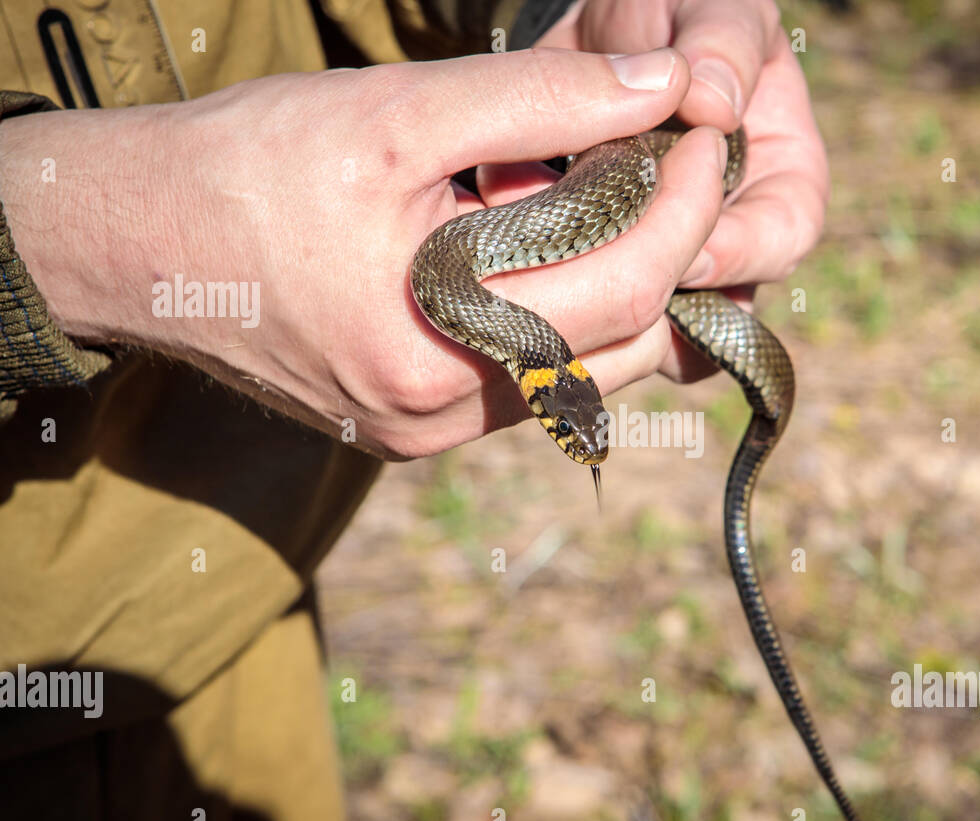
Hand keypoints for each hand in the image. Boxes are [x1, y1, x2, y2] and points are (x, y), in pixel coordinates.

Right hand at [0, 48, 729, 458]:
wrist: (134, 245)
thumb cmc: (246, 170)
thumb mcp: (395, 113)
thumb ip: (538, 99)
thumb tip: (659, 86)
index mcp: (439, 349)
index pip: (628, 289)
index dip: (687, 209)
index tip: (703, 137)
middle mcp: (443, 415)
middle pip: (624, 343)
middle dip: (674, 251)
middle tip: (677, 167)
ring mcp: (429, 433)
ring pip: (587, 370)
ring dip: (627, 287)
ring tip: (624, 201)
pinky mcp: (417, 427)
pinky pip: (533, 380)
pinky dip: (570, 315)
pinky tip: (561, 252)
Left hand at [537, 0, 829, 379]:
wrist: (587, 40)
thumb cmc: (668, 17)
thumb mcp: (707, 6)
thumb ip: (720, 41)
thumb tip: (715, 102)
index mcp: (780, 176)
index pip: (782, 236)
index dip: (741, 248)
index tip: (691, 243)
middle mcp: (730, 234)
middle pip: (718, 297)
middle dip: (662, 285)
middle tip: (605, 268)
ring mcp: (668, 264)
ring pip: (653, 321)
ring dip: (604, 302)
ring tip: (553, 276)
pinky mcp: (604, 277)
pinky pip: (594, 324)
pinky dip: (561, 308)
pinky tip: (528, 286)